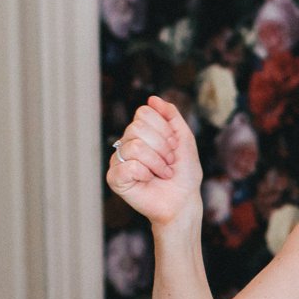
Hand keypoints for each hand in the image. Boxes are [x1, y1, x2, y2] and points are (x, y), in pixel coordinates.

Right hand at [107, 96, 202, 227]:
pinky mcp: (114, 178)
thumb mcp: (184, 139)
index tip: (173, 146)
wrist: (183, 201)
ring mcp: (119, 160)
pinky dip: (145, 174)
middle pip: (138, 128)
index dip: (164, 129)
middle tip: (169, 162)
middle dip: (162, 147)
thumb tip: (152, 98)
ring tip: (162, 173)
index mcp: (141, 132)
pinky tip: (148, 181)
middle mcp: (127, 143)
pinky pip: (128, 166)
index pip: (144, 113)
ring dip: (157, 162)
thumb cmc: (184, 173)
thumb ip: (171, 116)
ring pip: (135, 146)